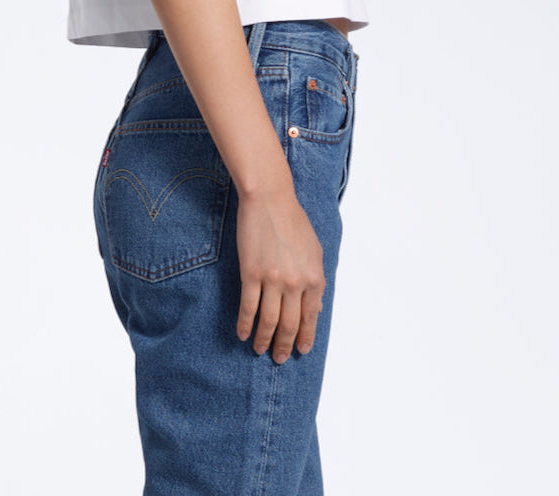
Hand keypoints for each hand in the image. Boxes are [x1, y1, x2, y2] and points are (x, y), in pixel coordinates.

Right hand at [235, 188, 324, 362]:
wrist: (270, 200)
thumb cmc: (293, 220)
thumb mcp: (314, 250)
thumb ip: (315, 279)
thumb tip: (316, 306)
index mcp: (314, 277)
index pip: (311, 316)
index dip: (306, 336)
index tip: (302, 349)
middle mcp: (296, 283)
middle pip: (290, 324)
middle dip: (285, 345)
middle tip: (280, 358)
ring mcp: (273, 280)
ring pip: (269, 321)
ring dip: (264, 340)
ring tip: (259, 350)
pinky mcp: (251, 274)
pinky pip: (248, 307)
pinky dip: (245, 324)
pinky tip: (242, 333)